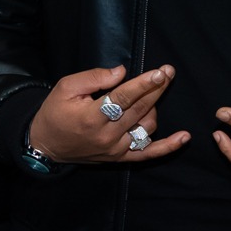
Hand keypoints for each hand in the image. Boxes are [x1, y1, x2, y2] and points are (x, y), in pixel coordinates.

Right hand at [28, 64, 186, 164]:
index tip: (160, 73)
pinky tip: (184, 137)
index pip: (123, 97)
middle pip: (139, 109)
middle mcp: (106, 135)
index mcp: (91, 117)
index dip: (143, 84)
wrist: (46, 144)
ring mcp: (115, 149)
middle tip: (169, 72)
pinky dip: (168, 147)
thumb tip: (122, 72)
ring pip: (146, 127)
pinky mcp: (119, 158)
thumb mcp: (65, 87)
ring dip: (154, 108)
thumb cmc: (54, 112)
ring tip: (151, 93)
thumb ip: (94, 77)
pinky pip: (148, 154)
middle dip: (157, 89)